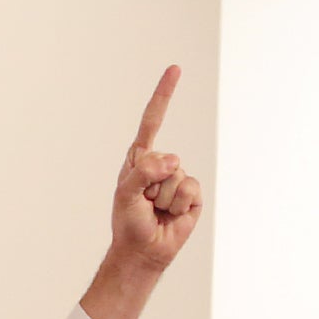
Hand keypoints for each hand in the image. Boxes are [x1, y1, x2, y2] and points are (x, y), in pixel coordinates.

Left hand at [111, 65, 203, 270]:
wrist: (143, 250)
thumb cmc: (129, 222)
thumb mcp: (126, 195)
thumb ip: (144, 172)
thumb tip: (172, 160)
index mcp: (140, 159)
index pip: (153, 121)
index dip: (164, 95)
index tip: (175, 69)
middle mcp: (160, 164)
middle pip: (163, 159)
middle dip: (151, 184)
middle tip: (145, 203)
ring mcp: (178, 177)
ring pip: (177, 177)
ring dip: (163, 198)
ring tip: (156, 210)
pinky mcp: (193, 193)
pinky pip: (190, 189)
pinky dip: (178, 204)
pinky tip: (171, 214)